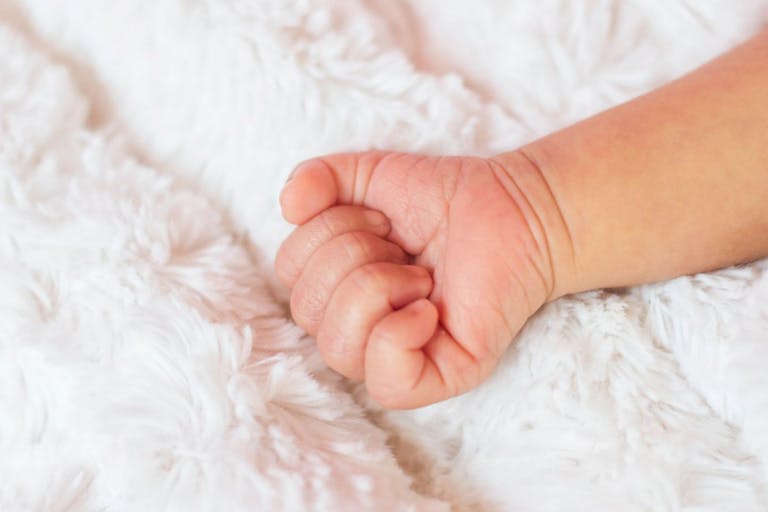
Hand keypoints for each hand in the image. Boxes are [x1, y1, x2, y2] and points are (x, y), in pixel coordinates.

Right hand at [275, 151, 570, 407]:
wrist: (512, 205)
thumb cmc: (442, 198)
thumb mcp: (367, 175)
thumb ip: (319, 179)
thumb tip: (288, 206)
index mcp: (336, 288)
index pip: (290, 272)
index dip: (329, 232)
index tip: (383, 220)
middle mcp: (357, 327)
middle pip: (306, 311)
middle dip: (354, 256)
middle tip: (405, 246)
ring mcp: (397, 357)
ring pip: (339, 348)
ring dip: (377, 290)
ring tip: (422, 274)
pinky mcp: (439, 376)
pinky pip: (387, 381)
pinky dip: (399, 335)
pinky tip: (429, 308)